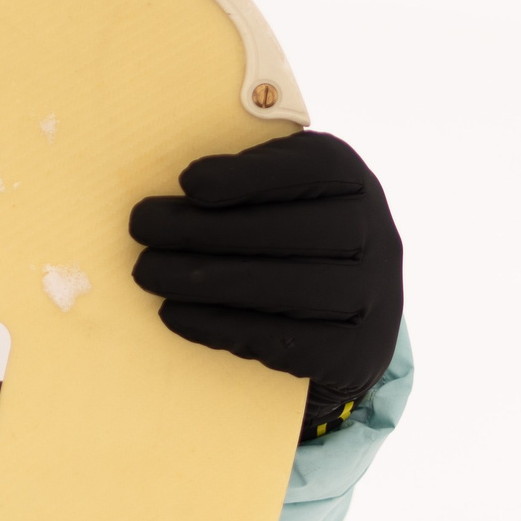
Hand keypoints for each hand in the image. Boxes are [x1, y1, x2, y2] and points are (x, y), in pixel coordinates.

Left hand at [129, 131, 402, 438]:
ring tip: (149, 272)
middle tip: (143, 228)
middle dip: (208, 230)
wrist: (346, 322)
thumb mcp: (282, 194)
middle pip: (293, 231)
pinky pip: (286, 341)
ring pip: (288, 289)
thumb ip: (245, 179)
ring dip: (208, 281)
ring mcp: (375, 297)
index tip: (187, 182)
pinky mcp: (357, 353)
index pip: (312, 168)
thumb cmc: (290, 238)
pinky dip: (224, 327)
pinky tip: (176, 314)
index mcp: (352, 179)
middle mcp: (377, 234)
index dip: (249, 175)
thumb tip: (175, 188)